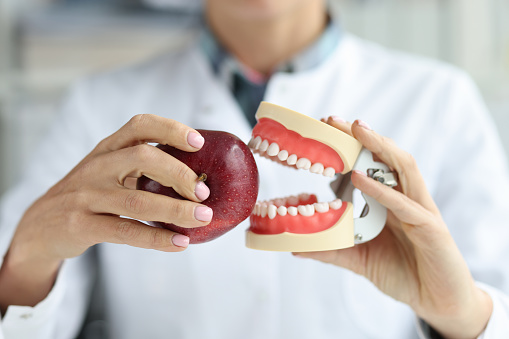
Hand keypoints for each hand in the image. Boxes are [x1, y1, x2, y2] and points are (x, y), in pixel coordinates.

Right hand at [0, 114, 211, 311]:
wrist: (40, 225)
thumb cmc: (89, 194)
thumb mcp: (108, 171)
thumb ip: (141, 167)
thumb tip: (198, 177)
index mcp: (108, 149)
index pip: (140, 126)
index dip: (171, 129)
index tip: (198, 142)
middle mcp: (97, 167)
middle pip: (142, 157)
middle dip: (179, 173)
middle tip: (204, 192)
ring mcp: (87, 196)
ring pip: (137, 201)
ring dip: (176, 210)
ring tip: (203, 217)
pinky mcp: (81, 225)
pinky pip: (125, 232)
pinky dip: (156, 238)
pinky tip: (179, 243)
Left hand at [296, 117, 492, 338]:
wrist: (439, 301)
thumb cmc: (402, 273)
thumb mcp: (359, 259)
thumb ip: (331, 249)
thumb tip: (295, 246)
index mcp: (390, 200)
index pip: (371, 164)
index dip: (349, 146)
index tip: (322, 130)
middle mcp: (405, 197)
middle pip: (385, 157)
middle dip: (361, 135)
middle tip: (332, 120)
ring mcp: (420, 209)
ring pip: (403, 168)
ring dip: (380, 146)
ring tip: (355, 130)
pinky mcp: (430, 228)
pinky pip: (405, 205)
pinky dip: (382, 190)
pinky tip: (360, 179)